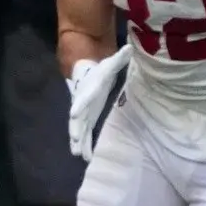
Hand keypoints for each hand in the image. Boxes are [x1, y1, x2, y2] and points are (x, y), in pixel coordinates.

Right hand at [65, 44, 130, 161]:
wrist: (86, 75)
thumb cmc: (99, 70)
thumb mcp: (109, 64)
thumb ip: (119, 58)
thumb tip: (130, 48)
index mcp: (87, 91)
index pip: (82, 99)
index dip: (79, 106)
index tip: (75, 114)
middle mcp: (82, 105)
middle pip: (77, 119)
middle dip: (75, 130)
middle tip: (75, 140)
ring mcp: (83, 114)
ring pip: (78, 130)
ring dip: (78, 142)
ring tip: (78, 155)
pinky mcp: (86, 120)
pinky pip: (83, 134)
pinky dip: (84, 145)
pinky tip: (86, 157)